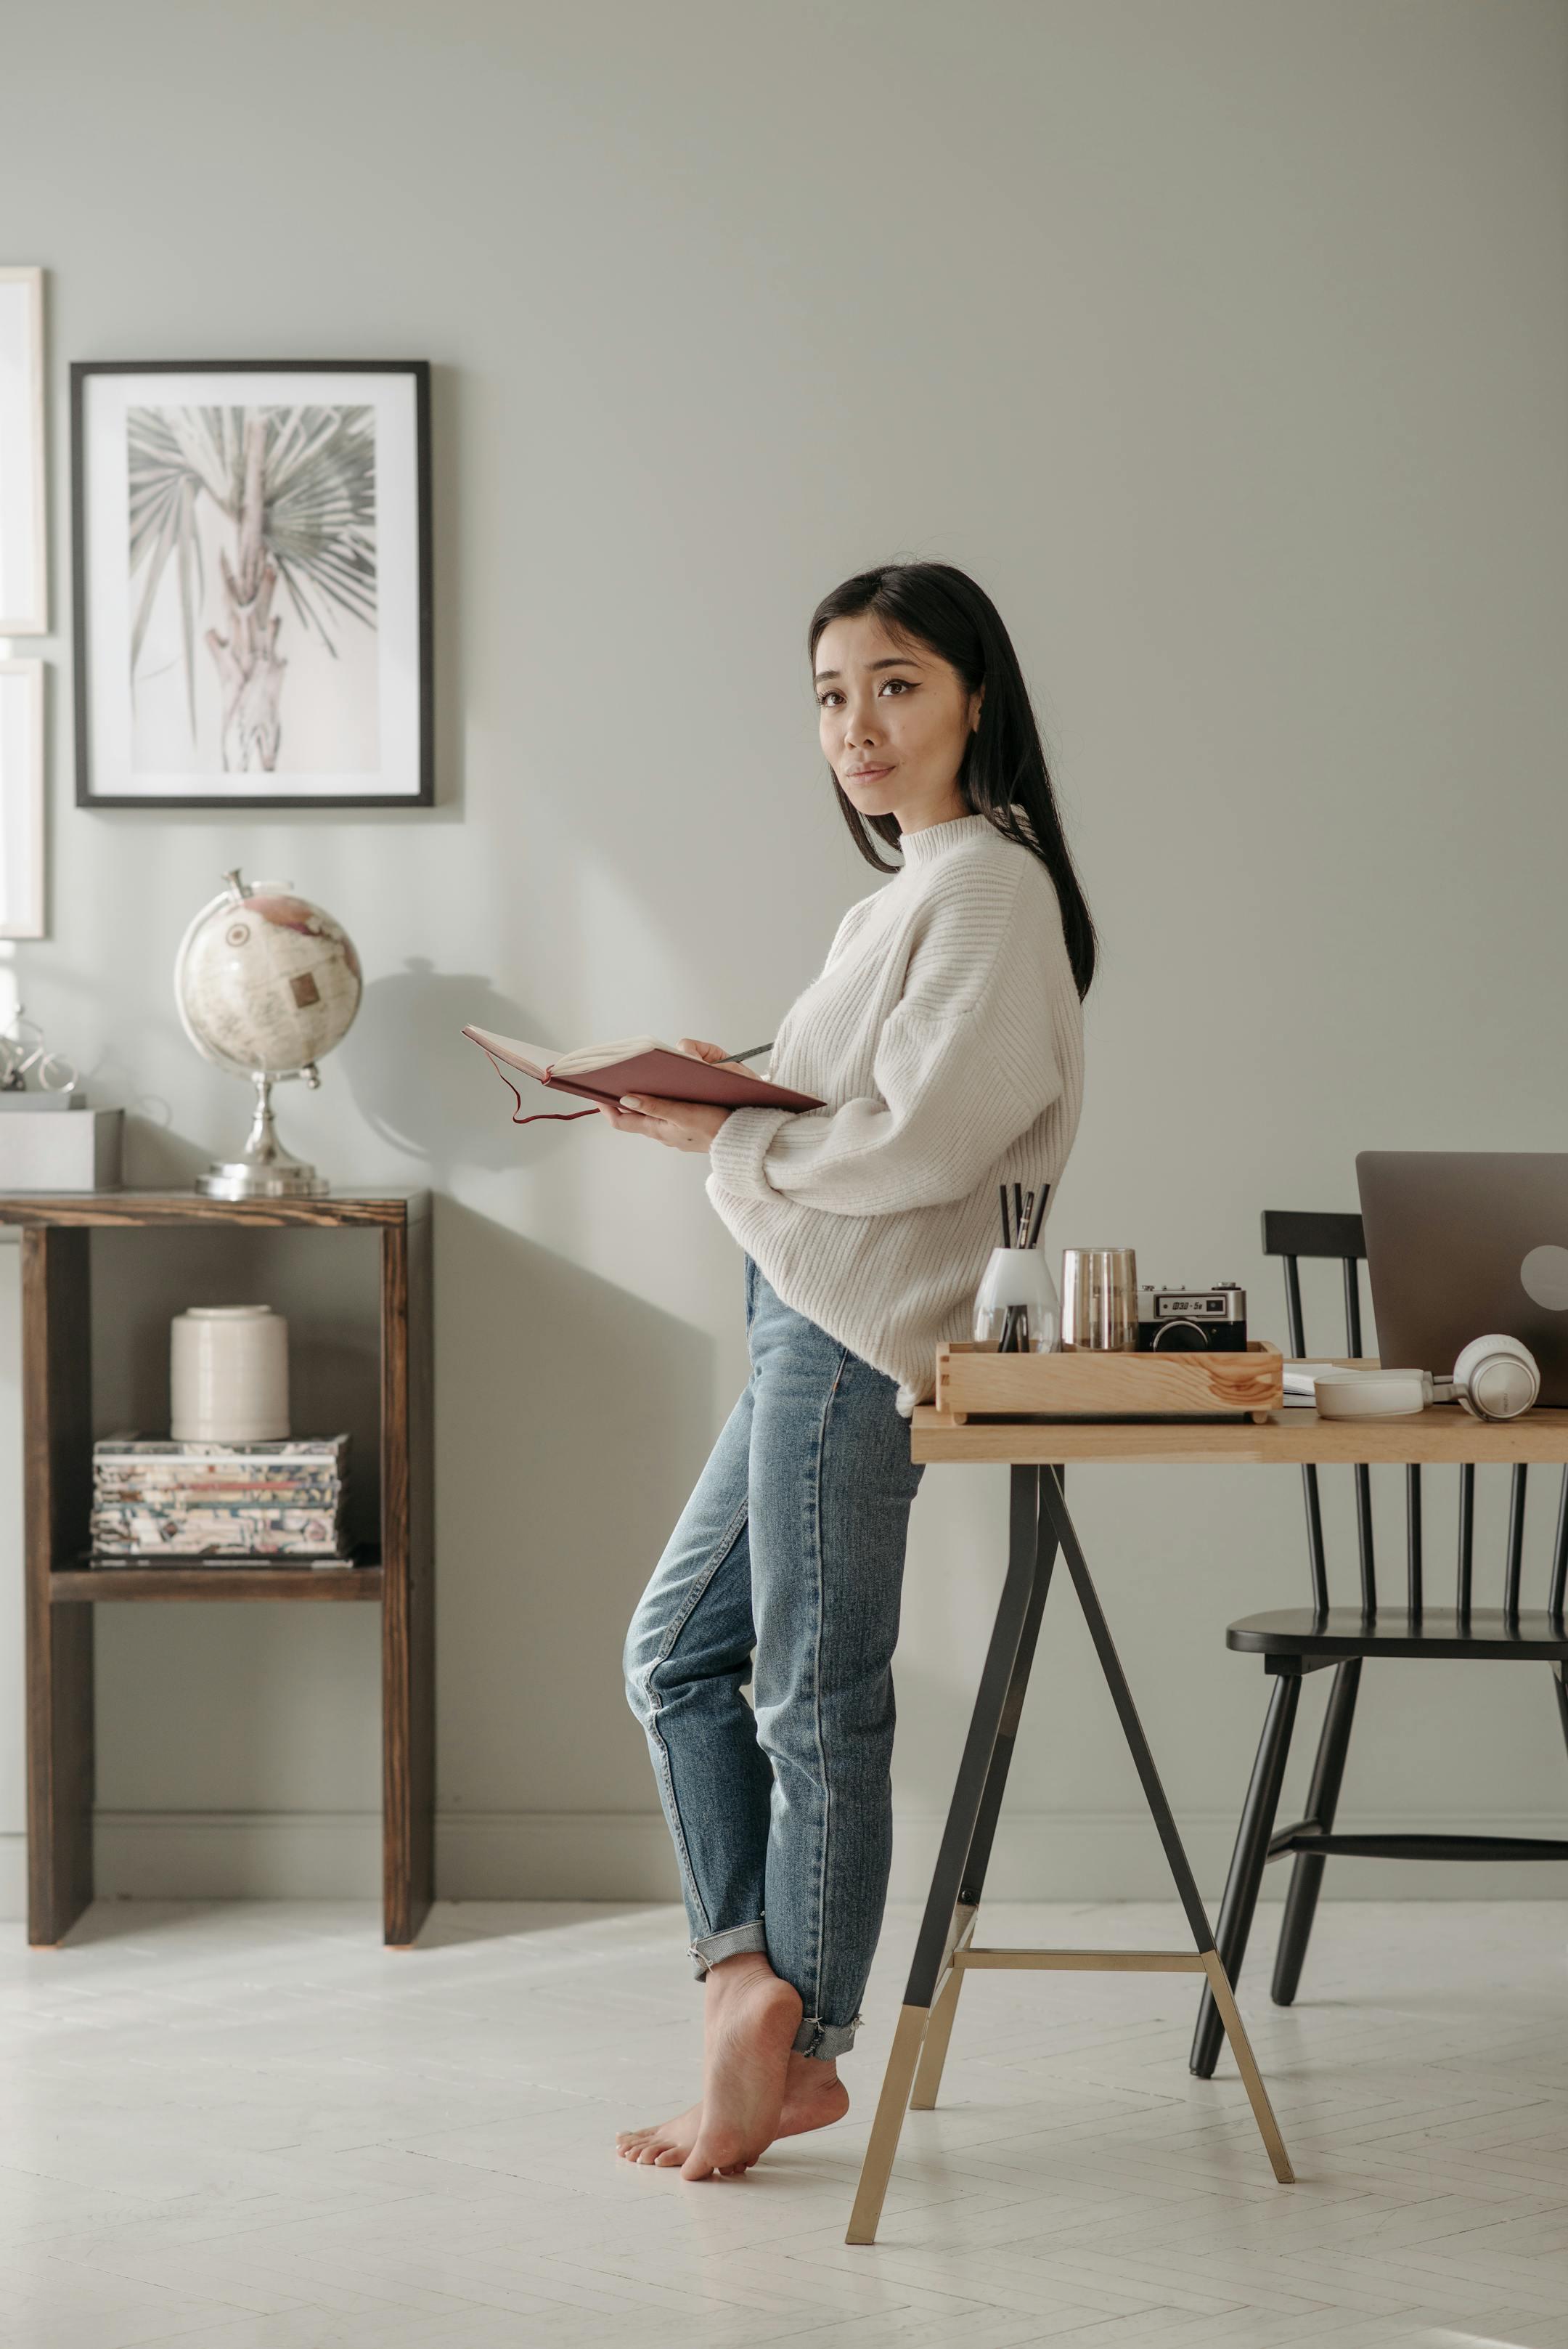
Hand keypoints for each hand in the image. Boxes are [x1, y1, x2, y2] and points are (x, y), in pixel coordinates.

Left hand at [597, 1036, 739, 1153]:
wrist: (743, 1142)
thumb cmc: (716, 1128)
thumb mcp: (684, 1115)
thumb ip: (656, 1107)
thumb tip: (626, 1099)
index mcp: (657, 1129)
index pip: (620, 1120)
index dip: (605, 1106)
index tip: (595, 1090)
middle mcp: (662, 1132)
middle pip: (633, 1115)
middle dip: (623, 1097)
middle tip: (616, 1077)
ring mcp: (675, 1131)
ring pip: (651, 1112)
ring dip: (643, 1097)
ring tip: (640, 1077)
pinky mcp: (688, 1127)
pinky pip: (668, 1113)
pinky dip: (661, 1100)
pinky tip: (669, 1088)